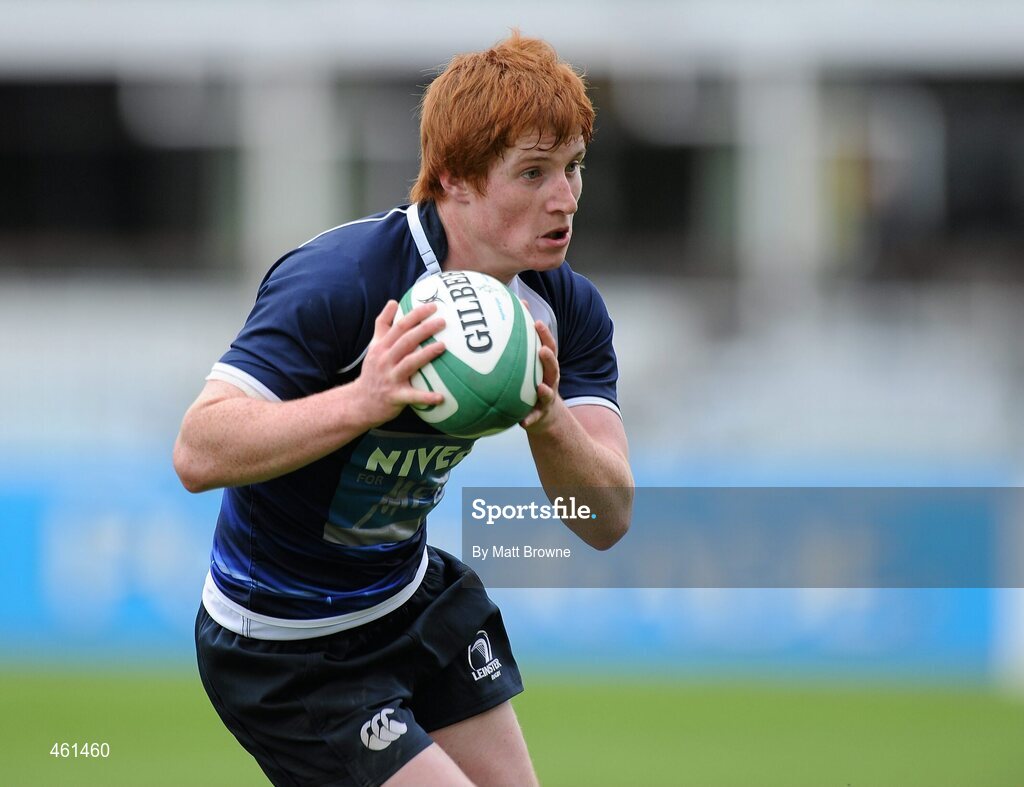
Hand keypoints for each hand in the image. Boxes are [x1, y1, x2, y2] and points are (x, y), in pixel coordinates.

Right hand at [351, 300, 445, 426]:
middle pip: (405, 341)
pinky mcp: (394, 397)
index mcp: (381, 346)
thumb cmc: (373, 371)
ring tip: (443, 347)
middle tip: (443, 322)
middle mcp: (384, 360)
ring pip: (409, 363)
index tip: (433, 306)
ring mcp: (389, 378)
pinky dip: (426, 397)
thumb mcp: (374, 346)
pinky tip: (441, 397)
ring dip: (426, 354)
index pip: (399, 326)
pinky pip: (412, 396)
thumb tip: (393, 301)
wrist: (360, 402)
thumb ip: (383, 324)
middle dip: (424, 329)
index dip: (416, 315)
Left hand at [521, 317, 560, 431]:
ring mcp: (547, 398)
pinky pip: (535, 418)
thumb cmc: (531, 382)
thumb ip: (520, 345)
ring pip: (549, 392)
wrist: (543, 414)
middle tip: (542, 350)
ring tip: (540, 388)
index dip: (544, 335)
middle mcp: (550, 380)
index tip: (537, 323)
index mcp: (546, 366)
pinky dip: (530, 419)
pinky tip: (523, 422)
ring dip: (545, 390)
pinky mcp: (540, 415)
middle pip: (553, 368)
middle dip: (549, 358)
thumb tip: (506, 317)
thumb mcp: (529, 365)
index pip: (549, 346)